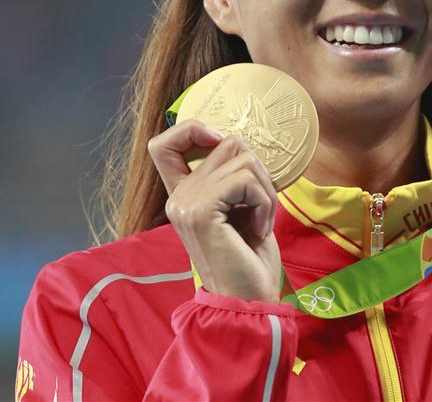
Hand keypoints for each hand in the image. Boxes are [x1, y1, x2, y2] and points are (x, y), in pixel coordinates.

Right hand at [147, 119, 281, 301]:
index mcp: (183, 196)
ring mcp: (185, 203)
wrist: (247, 302)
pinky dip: (264, 202)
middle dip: (259, 172)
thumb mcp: (239, 208)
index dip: (194, 130)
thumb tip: (240, 143)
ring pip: (243, 159)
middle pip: (228, 143)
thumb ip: (231, 178)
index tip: (222, 147)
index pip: (165, 144)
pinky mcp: (200, 211)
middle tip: (261, 207)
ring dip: (266, 189)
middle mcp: (178, 197)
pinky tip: (258, 231)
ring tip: (261, 221)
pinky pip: (246, 180)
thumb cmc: (249, 259)